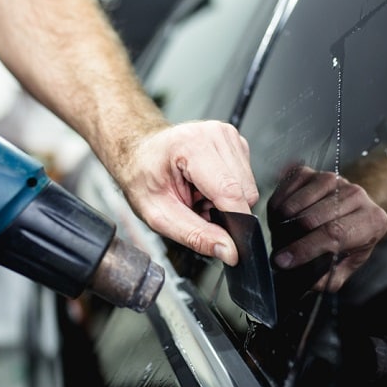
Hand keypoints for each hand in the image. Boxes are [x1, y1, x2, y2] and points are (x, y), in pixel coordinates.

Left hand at [116, 121, 257, 265]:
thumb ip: (195, 235)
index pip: (229, 191)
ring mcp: (227, 135)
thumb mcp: (159, 215)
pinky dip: (227, 189)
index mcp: (191, 146)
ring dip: (225, 200)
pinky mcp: (235, 141)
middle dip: (224, 211)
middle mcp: (214, 134)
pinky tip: (205, 185)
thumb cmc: (143, 177)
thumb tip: (229, 252)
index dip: (235, 223)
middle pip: (244, 192)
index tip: (232, 245)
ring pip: (248, 187)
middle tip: (195, 208)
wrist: (139, 153)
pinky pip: (245, 178)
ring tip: (198, 195)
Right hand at [268, 165, 386, 291]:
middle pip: (310, 219)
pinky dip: (276, 209)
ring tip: (283, 237)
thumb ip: (328, 277)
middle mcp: (356, 194)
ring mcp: (332, 179)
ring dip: (281, 225)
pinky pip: (284, 191)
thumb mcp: (345, 265)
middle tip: (280, 254)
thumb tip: (305, 279)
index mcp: (372, 221)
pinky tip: (282, 220)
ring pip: (294, 204)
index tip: (282, 261)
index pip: (334, 234)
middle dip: (288, 240)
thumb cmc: (348, 241)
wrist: (351, 211)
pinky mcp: (311, 172)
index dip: (304, 249)